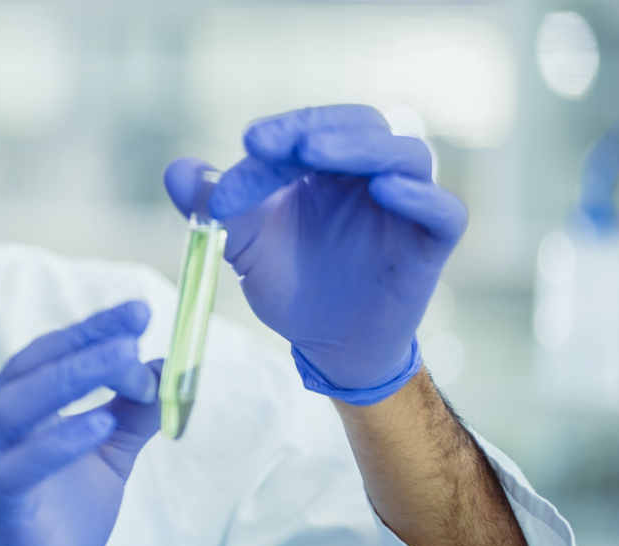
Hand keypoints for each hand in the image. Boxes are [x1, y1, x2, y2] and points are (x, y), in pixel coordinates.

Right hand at [0, 302, 161, 545]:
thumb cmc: (55, 526)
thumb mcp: (104, 461)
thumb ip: (128, 416)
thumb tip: (165, 370)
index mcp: (9, 407)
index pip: (50, 352)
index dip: (92, 330)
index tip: (139, 312)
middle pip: (35, 366)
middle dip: (87, 341)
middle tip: (136, 324)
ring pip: (21, 402)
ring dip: (74, 376)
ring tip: (125, 359)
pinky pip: (24, 461)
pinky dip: (61, 439)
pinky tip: (101, 423)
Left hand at [163, 105, 467, 401]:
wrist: (324, 345)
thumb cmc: (291, 281)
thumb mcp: (242, 240)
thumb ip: (213, 203)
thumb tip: (174, 170)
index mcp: (329, 165)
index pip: (311, 130)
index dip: (282, 133)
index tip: (248, 144)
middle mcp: (372, 175)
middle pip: (362, 126)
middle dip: (316, 129)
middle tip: (273, 143)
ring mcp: (406, 207)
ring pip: (405, 156)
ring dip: (362, 148)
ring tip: (318, 152)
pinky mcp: (431, 244)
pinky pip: (443, 210)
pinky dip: (419, 195)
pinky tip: (384, 189)